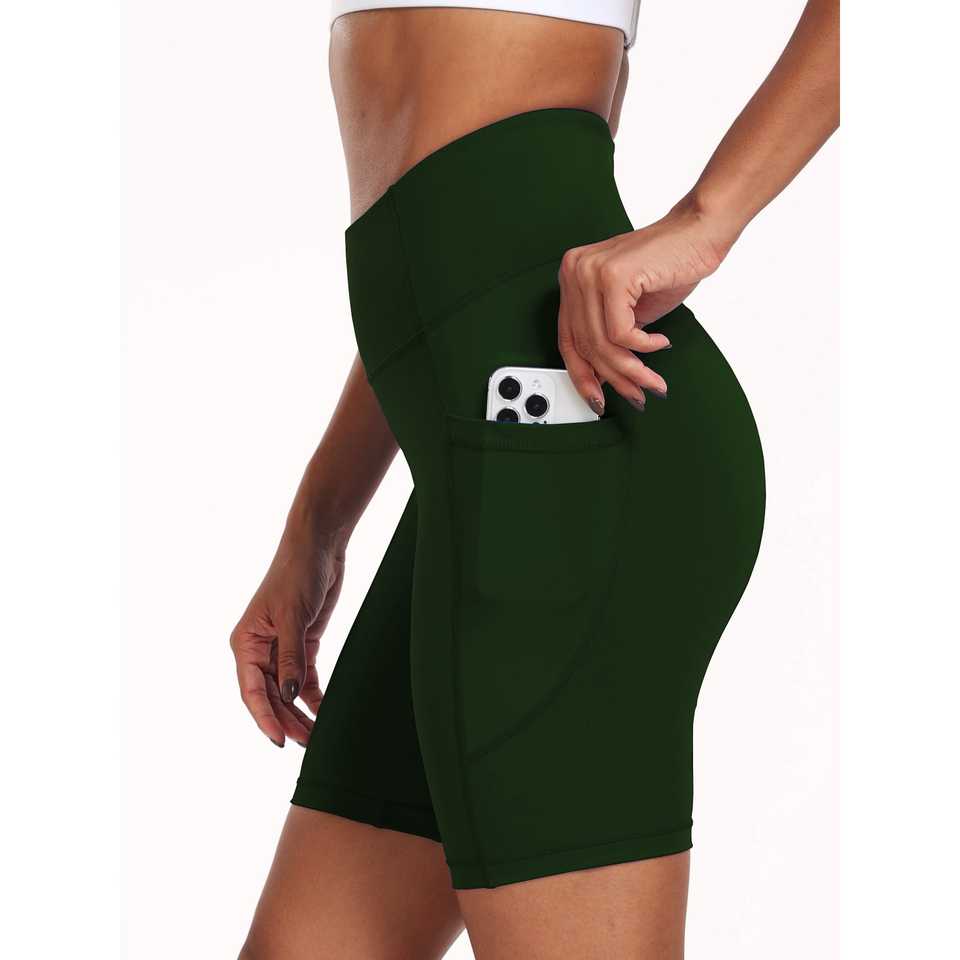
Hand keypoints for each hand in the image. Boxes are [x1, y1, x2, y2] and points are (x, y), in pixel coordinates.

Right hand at [229, 528, 344, 747]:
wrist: (318, 548)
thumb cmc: (297, 574)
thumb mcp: (294, 617)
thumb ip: (292, 658)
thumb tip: (291, 697)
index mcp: (246, 643)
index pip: (253, 690)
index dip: (264, 718)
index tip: (278, 741)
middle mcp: (259, 649)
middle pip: (270, 696)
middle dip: (286, 721)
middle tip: (308, 744)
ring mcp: (281, 648)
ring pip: (287, 692)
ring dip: (300, 713)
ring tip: (316, 736)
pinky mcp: (303, 644)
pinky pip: (304, 678)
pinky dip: (313, 696)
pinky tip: (323, 713)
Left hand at [557, 199, 733, 410]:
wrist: (698, 232)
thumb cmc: (668, 267)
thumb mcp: (631, 311)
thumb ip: (610, 339)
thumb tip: (600, 378)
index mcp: (573, 277)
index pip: (568, 338)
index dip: (582, 375)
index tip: (596, 398)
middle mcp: (574, 271)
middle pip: (586, 345)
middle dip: (615, 378)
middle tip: (637, 394)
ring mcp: (590, 271)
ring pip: (602, 343)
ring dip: (632, 370)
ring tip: (652, 379)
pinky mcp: (612, 276)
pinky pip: (621, 332)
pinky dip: (643, 346)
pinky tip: (660, 342)